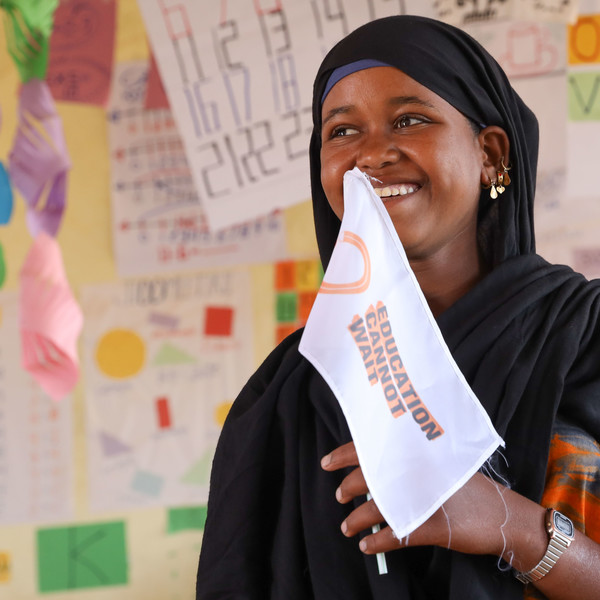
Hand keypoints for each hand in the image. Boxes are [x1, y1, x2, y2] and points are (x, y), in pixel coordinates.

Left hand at [321, 441, 513, 556]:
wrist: (503, 515)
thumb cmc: (467, 489)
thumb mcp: (438, 467)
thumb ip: (409, 462)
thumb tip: (373, 465)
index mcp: (417, 454)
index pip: (373, 448)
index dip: (345, 454)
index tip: (326, 463)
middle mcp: (418, 472)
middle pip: (369, 476)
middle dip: (348, 487)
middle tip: (339, 496)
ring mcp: (425, 500)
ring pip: (377, 507)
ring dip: (356, 519)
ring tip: (347, 527)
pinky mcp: (433, 528)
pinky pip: (395, 536)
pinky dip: (377, 541)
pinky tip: (367, 545)